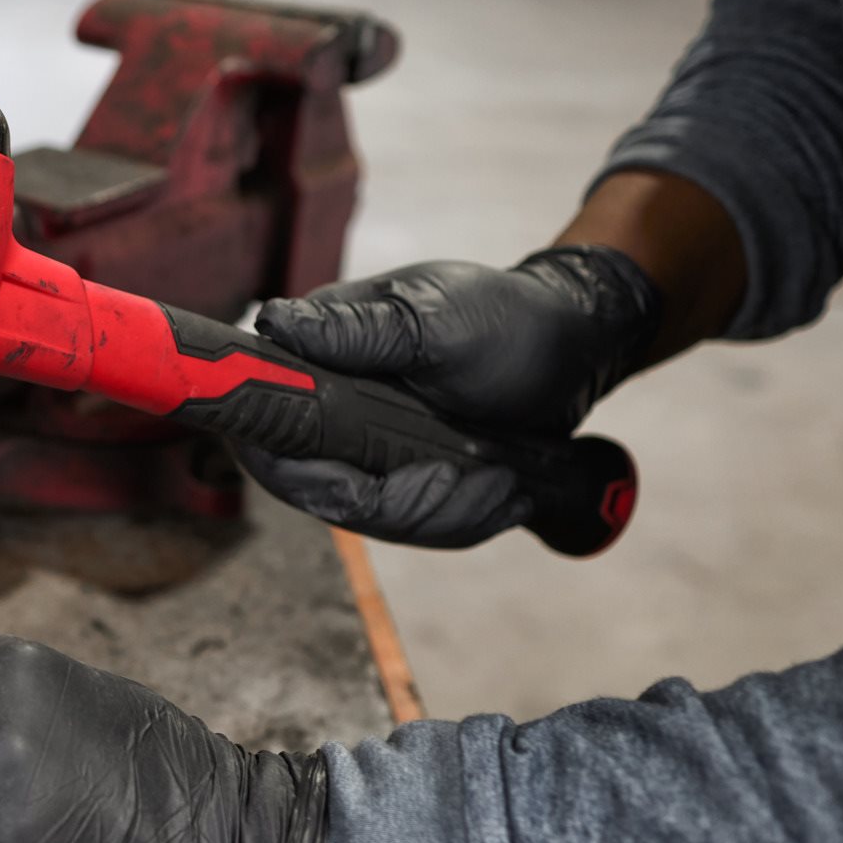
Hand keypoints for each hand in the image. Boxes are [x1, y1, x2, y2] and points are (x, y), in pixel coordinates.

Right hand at [245, 245, 660, 545]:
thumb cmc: (507, 320)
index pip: (269, 431)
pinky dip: (460, 518)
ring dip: (442, 513)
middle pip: (321, 490)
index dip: (301, 470)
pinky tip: (503, 493)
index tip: (359, 483)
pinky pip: (410, 522)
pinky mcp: (401, 475)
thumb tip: (275, 323)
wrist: (572, 347)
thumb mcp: (437, 321)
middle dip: (397, 503)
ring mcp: (366, 446)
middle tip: (462, 481)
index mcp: (322, 356)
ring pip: (371, 516)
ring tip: (502, 483)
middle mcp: (330, 406)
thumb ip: (356, 330)